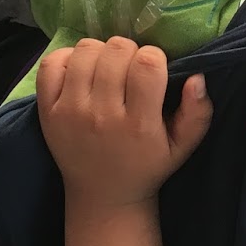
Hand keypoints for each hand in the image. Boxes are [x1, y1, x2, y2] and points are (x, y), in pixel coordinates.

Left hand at [37, 38, 212, 208]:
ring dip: (101, 52)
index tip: (154, 69)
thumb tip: (197, 77)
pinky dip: (66, 58)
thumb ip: (198, 112)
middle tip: (130, 70)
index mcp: (138, 125)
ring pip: (85, 50)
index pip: (147, 64)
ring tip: (107, 69)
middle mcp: (102, 116)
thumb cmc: (148, 165)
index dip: (154, 56)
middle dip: (129, 52)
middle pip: (116, 51)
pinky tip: (80, 71)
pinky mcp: (47, 111)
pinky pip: (52, 64)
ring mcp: (69, 112)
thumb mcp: (183, 146)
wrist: (103, 195)